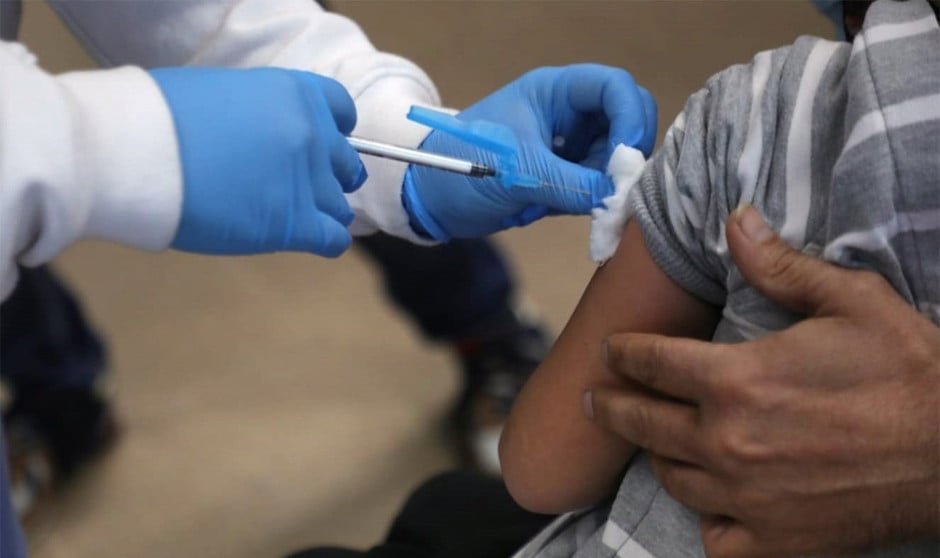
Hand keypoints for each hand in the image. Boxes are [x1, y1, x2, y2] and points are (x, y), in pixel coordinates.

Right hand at [151, 67, 365, 256]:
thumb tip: (260, 132)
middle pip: (344, 164)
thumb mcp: (223, 92)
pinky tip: (307, 241)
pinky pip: (334, 239)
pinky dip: (326, 242)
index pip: (342, 112)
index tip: (323, 144)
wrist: (137, 151)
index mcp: (295, 93)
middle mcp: (312, 134)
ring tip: (293, 219)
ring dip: (322, 213)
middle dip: (328, 177)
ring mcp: (308, 181)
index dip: (335, 132)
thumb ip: (260, 111)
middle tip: (301, 188)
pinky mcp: (295, 224)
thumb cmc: (160, 118)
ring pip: (340, 206)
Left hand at [404, 64, 656, 239]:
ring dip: (612, 181)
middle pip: (628, 119)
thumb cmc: (461, 168)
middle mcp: (569, 114)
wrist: (433, 201)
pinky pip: (601, 185)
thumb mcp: (517, 174)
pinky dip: (599, 199)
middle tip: (617, 185)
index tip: (627, 157)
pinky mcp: (568, 176)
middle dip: (628, 152)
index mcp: (554, 92)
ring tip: (583, 203)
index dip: (631, 117)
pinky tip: (577, 211)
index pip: (614, 87)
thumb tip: (618, 198)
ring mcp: (570, 146)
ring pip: (618, 157)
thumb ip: (570, 185)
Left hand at [585, 206, 939, 556]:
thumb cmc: (909, 372)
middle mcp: (727, 443)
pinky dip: (708, 521)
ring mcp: (746, 499)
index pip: (651, 362)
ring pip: (672, 478)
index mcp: (737, 380)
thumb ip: (780, 266)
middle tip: (597, 398)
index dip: (623, 353)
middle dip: (613, 405)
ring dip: (658, 456)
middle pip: (643, 423)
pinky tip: (713, 504)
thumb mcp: (850, 301)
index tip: (610, 351)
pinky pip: (716, 539)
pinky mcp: (776, 542)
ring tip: (656, 443)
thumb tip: (734, 220)